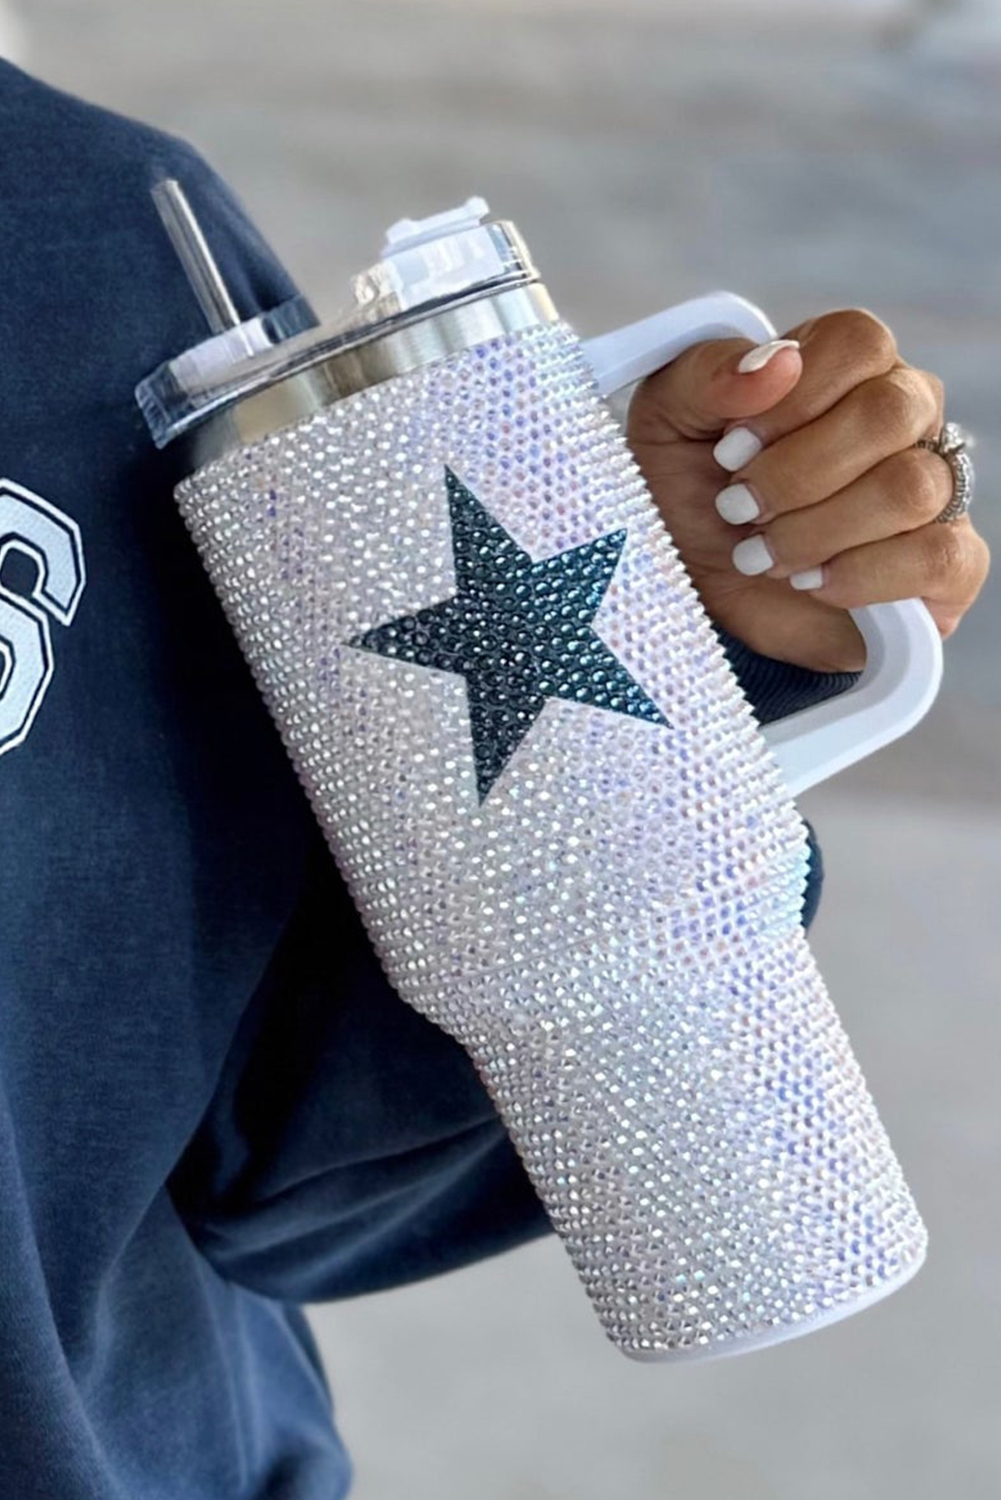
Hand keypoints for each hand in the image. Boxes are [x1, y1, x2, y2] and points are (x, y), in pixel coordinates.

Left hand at [626, 310, 990, 672]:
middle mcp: (906, 415)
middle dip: (795, 474)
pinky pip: (939, 557)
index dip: (791, 399)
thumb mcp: (665, 423)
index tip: (728, 450)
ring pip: (909, 488)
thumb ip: (707, 375)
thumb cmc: (688, 493)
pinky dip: (860, 576)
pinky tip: (810, 582)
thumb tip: (778, 361)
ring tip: (760, 554)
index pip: (859, 343)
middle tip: (737, 508)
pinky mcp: (947, 566)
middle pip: (890, 413)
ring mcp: (936, 487)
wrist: (698, 593)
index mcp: (846, 366)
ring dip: (814, 531)